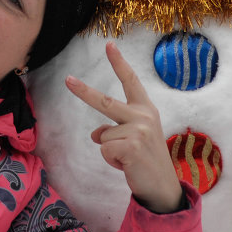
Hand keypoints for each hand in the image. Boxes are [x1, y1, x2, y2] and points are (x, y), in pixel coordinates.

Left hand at [65, 41, 182, 213]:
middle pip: (105, 102)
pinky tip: (128, 164)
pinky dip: (111, 160)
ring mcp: (139, 130)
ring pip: (103, 135)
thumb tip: (96, 134)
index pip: (131, 81)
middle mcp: (144, 116)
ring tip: (128, 158)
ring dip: (110, 150)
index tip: (109, 45)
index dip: (119, 63)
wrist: (163, 186)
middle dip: (84, 91)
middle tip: (67, 80)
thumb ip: (115, 128)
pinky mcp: (132, 146)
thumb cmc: (146, 160)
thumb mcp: (133, 139)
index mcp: (146, 110)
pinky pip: (105, 149)